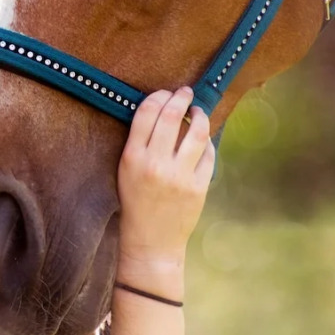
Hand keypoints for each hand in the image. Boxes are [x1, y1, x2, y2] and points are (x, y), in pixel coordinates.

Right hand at [115, 87, 214, 290]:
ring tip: (199, 112)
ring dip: (199, 116)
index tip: (165, 93)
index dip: (158, 96)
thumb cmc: (135, 203)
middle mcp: (155, 164)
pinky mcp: (197, 187)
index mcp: (132, 158)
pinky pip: (208, 154)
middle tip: (185, 93)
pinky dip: (207, 142)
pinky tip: (203, 140)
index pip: (146, 113)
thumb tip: (161, 110)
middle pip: (171, 116)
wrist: (149, 242)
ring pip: (196, 132)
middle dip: (180, 98)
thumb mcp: (126, 171)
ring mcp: (178, 176)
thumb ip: (140, 143)